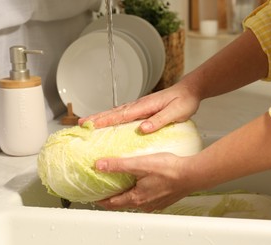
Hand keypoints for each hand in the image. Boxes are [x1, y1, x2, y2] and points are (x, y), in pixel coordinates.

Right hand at [79, 84, 199, 133]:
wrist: (189, 90)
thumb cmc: (184, 101)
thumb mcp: (175, 113)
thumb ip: (159, 120)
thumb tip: (143, 128)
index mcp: (144, 106)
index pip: (121, 115)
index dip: (105, 120)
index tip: (91, 125)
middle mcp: (139, 105)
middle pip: (113, 112)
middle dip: (96, 118)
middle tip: (81, 123)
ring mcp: (139, 105)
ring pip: (116, 112)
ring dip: (101, 117)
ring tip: (88, 122)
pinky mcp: (142, 108)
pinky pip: (123, 113)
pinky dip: (112, 116)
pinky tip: (108, 121)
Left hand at [95, 153, 197, 211]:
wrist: (192, 174)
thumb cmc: (169, 170)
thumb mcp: (139, 164)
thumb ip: (118, 165)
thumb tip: (100, 165)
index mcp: (137, 198)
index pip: (113, 203)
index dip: (101, 200)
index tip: (94, 198)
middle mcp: (145, 204)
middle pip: (123, 204)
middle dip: (112, 199)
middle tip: (104, 193)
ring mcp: (156, 202)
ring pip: (136, 202)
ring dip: (126, 196)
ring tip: (121, 188)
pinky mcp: (164, 198)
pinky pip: (147, 198)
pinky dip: (139, 193)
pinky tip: (142, 185)